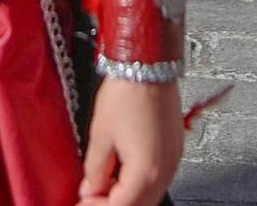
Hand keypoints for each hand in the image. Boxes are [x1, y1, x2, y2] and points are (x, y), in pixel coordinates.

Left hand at [79, 79, 183, 205]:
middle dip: (112, 204)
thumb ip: (94, 169)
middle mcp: (165, 169)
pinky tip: (121, 174)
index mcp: (146, 170)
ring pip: (149, 194)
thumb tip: (90, 188)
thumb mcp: (101, 134)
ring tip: (103, 186)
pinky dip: (138, 183)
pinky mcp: (174, 149)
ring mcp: (173, 159)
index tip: (82, 204)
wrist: (148, 64)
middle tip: (91, 199)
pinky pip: (157, 178)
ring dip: (126, 195)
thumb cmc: (127, 92)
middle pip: (139, 205)